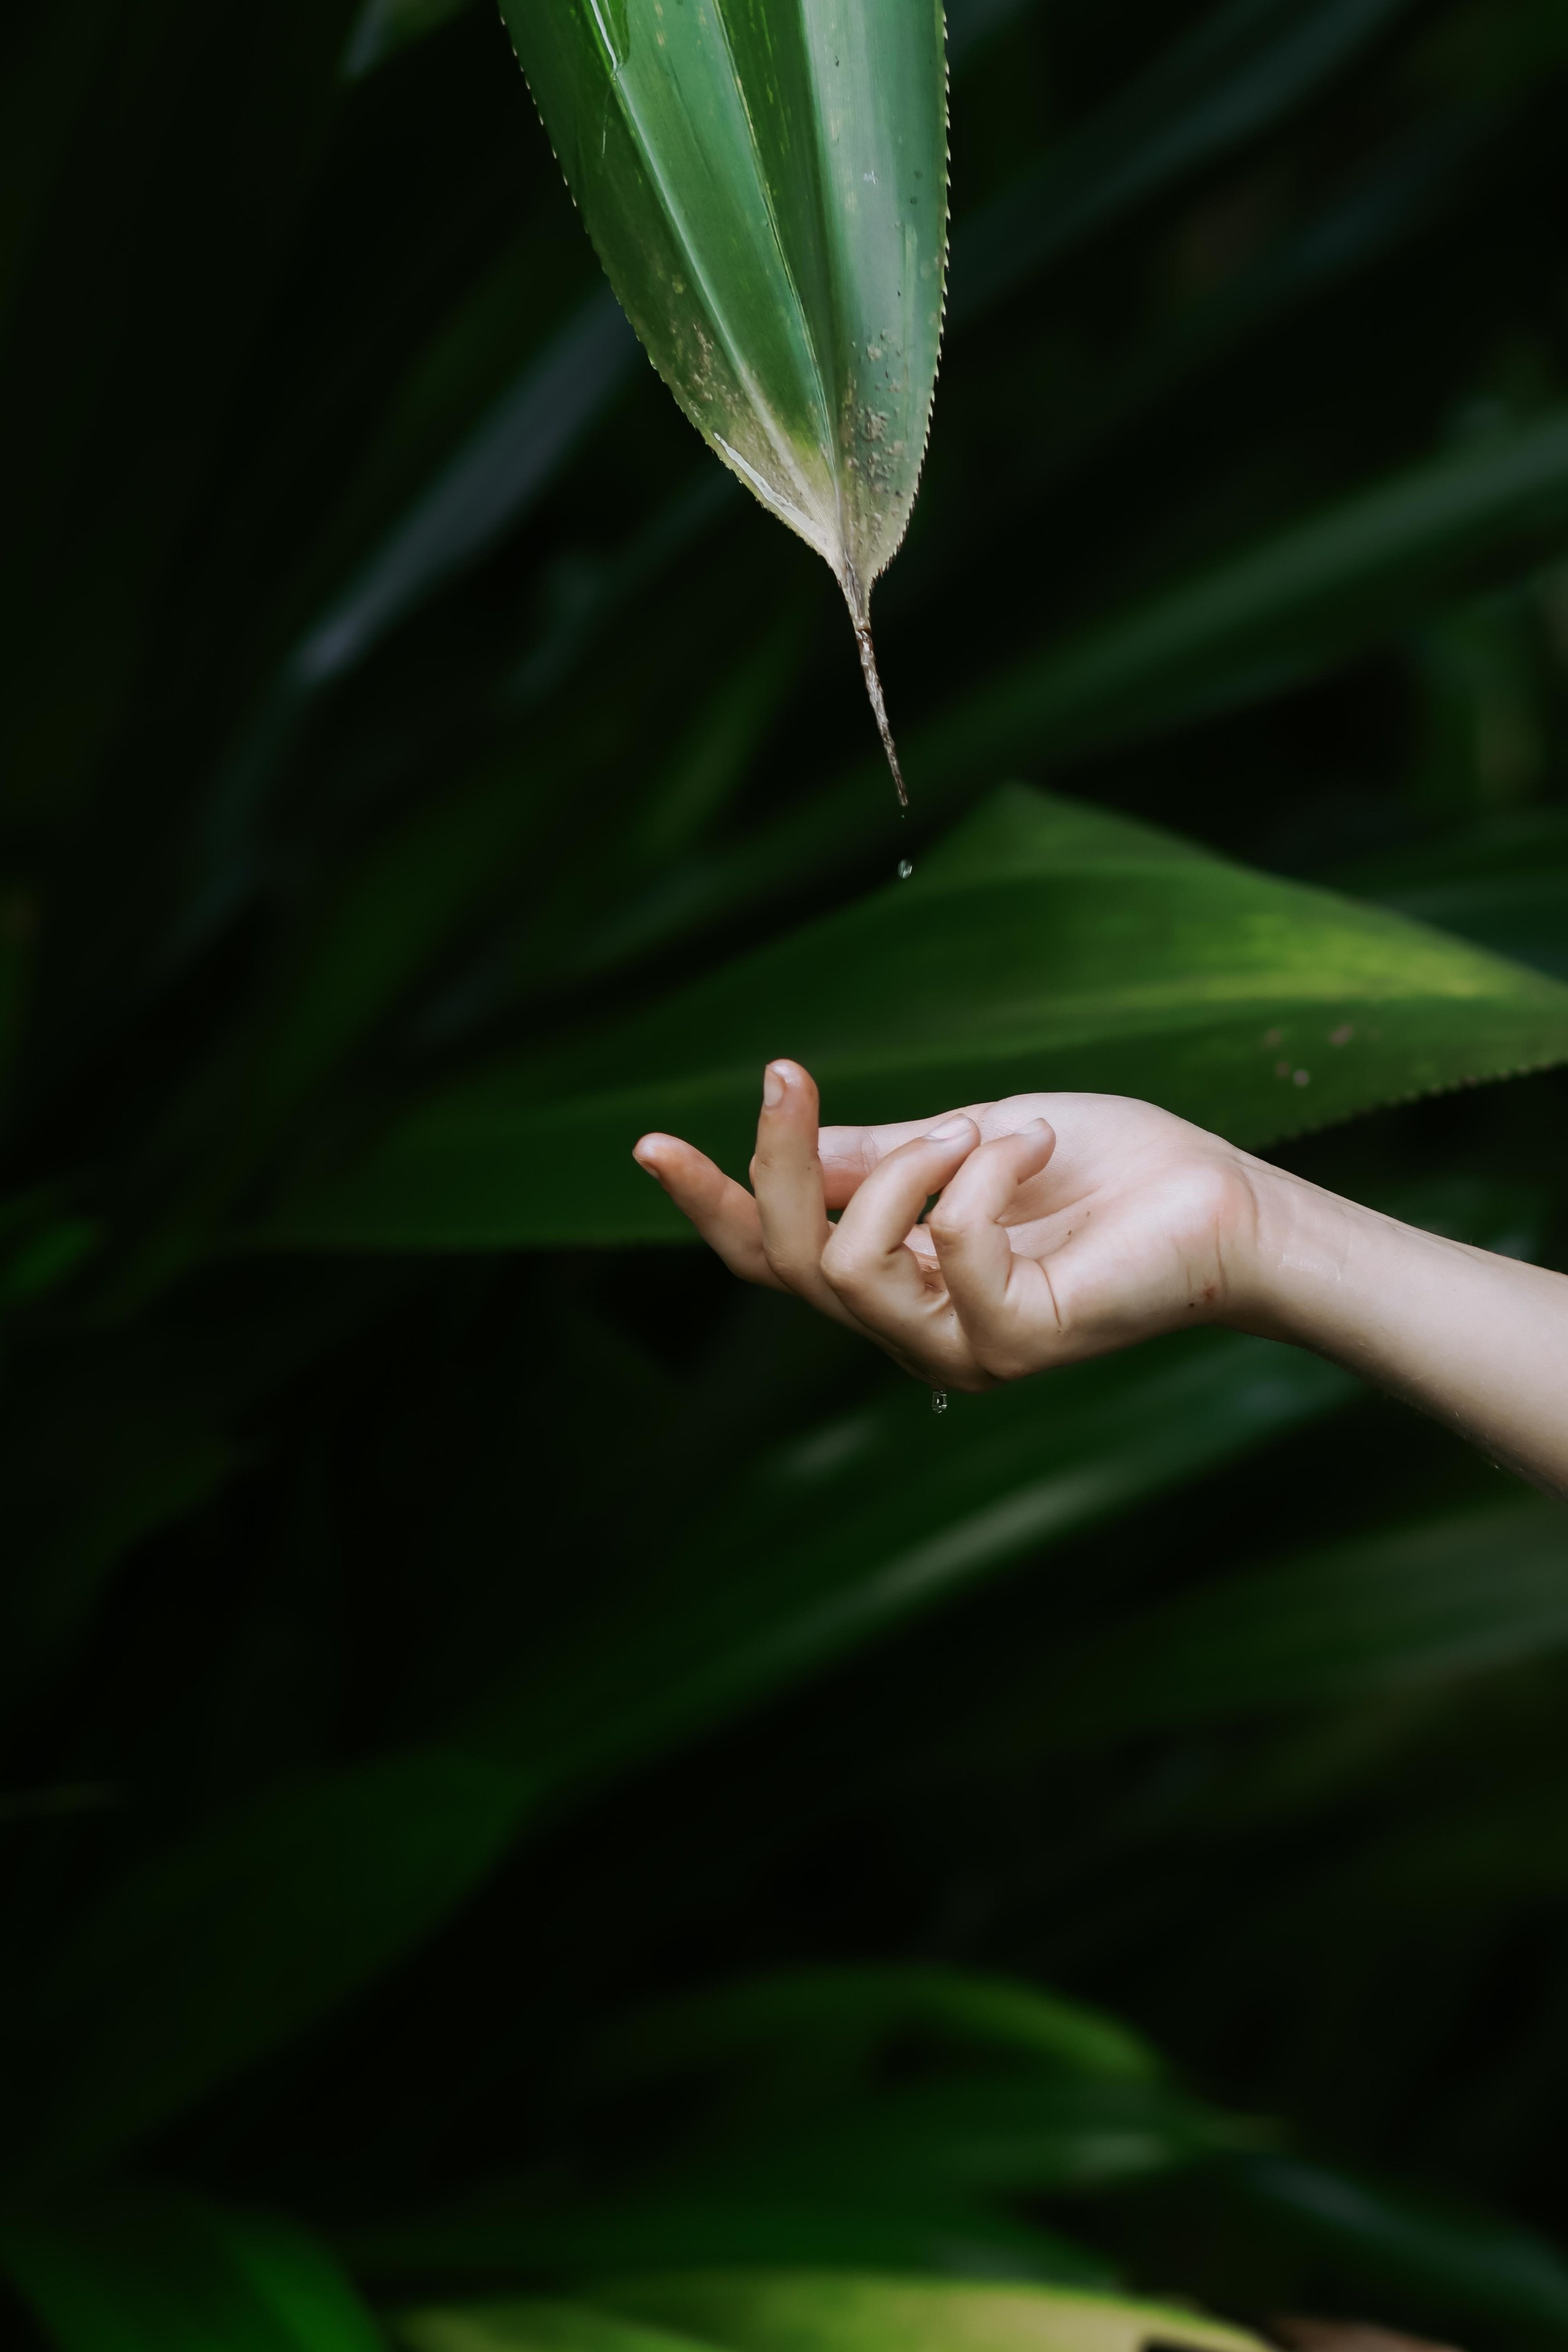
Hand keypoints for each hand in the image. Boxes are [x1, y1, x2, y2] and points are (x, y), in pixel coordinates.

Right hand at [632, 1060, 1263, 1390]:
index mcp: (896, 1275)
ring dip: (906, 1167)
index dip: (709, 1203)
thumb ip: (876, 1153)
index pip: (773, 1257)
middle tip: (788, 1074)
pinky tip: (1032, 1145)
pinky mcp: (1014, 1346)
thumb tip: (788, 1140)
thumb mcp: (968, 1137)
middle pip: (789, 1261)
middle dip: (774, 1162)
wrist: (1223, 1199)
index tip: (647, 1143)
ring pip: (848, 1266)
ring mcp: (959, 1349)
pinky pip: (946, 1251)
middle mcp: (914, 1327)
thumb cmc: (1108, 1166)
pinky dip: (981, 1175)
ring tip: (985, 1128)